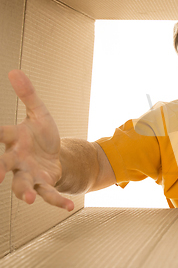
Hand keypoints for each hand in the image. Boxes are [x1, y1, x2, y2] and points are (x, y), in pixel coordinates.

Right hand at [0, 70, 73, 210]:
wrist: (55, 155)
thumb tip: (14, 71)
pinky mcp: (44, 184)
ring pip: (22, 186)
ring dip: (25, 193)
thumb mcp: (39, 113)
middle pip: (3, 165)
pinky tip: (69, 206)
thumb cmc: (41, 135)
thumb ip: (28, 95)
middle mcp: (15, 160)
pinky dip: (58, 201)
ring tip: (29, 199)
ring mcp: (28, 175)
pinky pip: (50, 194)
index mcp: (12, 140)